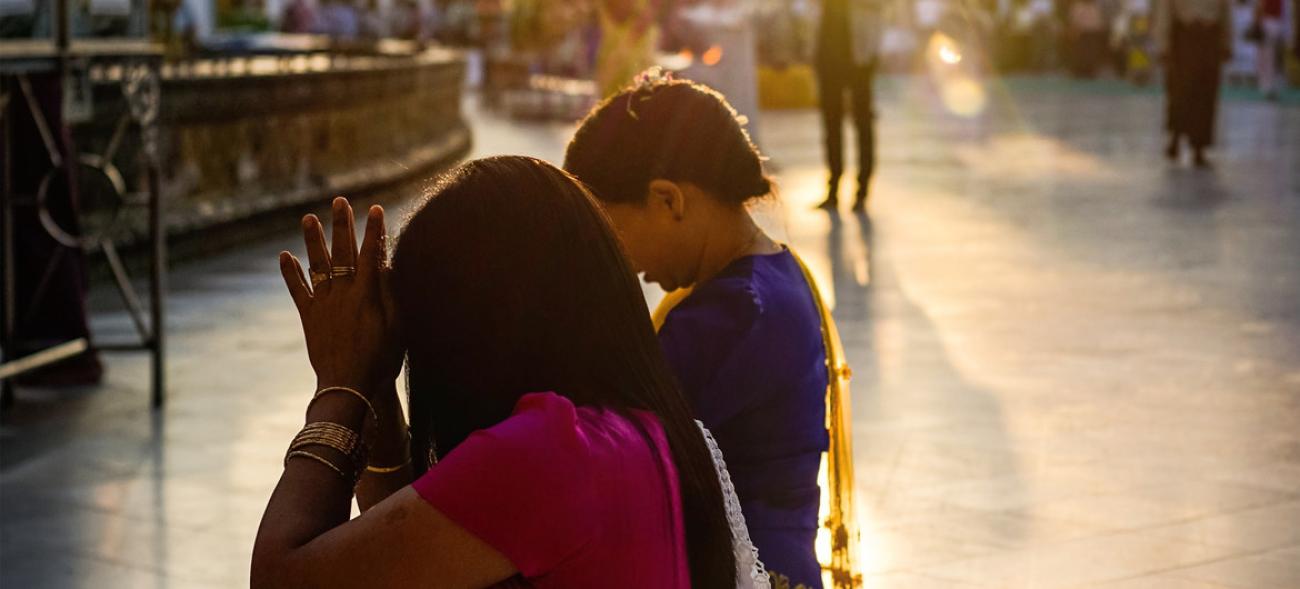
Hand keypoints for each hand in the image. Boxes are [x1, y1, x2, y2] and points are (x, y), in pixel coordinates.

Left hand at [279, 198, 401, 396]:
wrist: (349, 386)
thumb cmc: (381, 360)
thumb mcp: (396, 326)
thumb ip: (390, 294)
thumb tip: (385, 266)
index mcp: (367, 294)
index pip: (372, 255)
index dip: (375, 231)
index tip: (377, 209)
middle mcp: (343, 293)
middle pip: (343, 252)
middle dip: (343, 225)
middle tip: (340, 202)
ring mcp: (323, 304)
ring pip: (318, 265)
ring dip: (314, 240)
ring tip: (308, 218)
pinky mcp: (309, 317)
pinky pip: (298, 290)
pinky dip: (291, 273)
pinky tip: (285, 255)